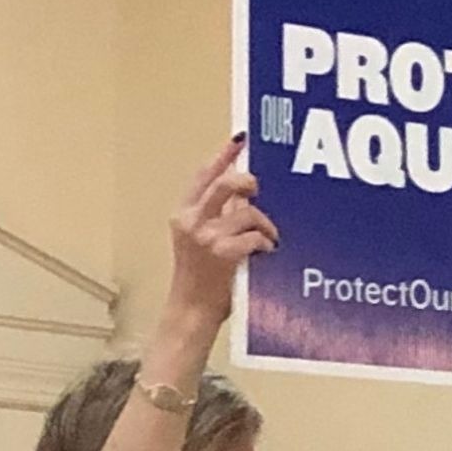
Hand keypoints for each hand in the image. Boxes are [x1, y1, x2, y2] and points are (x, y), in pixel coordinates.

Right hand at [168, 134, 277, 324]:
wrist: (190, 311)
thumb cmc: (201, 277)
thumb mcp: (201, 238)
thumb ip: (217, 212)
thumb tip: (242, 188)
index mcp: (184, 213)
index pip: (204, 174)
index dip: (224, 155)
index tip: (241, 139)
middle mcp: (191, 221)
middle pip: (224, 183)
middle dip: (247, 181)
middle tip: (257, 190)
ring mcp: (206, 237)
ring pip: (247, 212)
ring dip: (264, 225)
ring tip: (267, 238)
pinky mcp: (222, 254)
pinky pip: (255, 236)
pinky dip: (265, 243)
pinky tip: (265, 252)